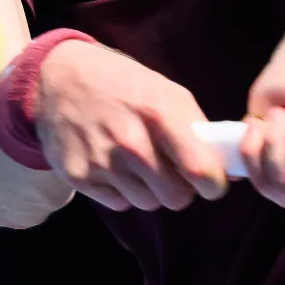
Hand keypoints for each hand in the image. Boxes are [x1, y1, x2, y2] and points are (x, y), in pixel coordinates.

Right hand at [34, 42, 229, 212]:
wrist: (57, 80)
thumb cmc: (122, 84)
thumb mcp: (166, 91)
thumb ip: (197, 129)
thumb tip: (226, 171)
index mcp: (159, 114)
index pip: (200, 172)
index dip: (213, 184)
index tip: (211, 182)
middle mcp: (131, 142)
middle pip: (176, 198)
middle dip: (179, 187)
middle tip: (170, 169)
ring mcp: (102, 162)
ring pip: (148, 203)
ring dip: (149, 189)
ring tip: (137, 161)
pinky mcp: (79, 177)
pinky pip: (119, 204)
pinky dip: (122, 191)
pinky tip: (113, 164)